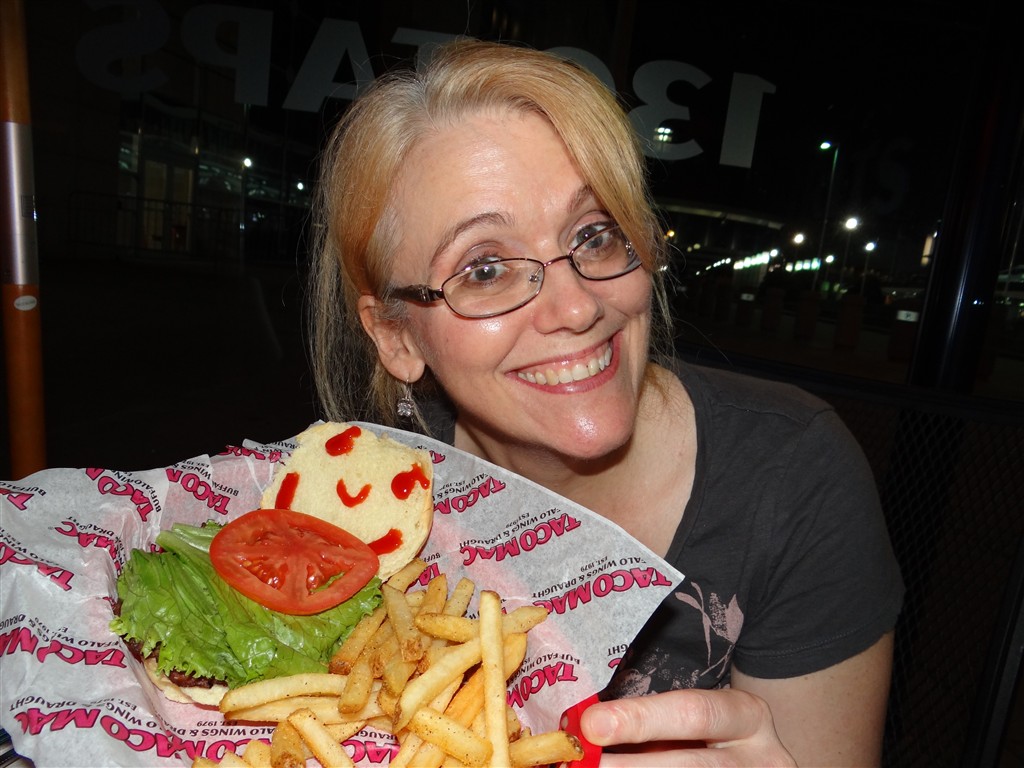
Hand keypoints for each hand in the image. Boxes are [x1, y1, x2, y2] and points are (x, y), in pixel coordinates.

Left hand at [580, 688, 796, 766]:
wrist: (749, 764)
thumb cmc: (712, 739)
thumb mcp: (699, 723)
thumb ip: (654, 723)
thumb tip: (586, 727)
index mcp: (747, 716)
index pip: (692, 712)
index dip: (640, 719)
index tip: (592, 725)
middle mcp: (763, 759)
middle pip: (690, 766)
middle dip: (630, 767)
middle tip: (584, 763)